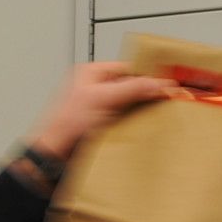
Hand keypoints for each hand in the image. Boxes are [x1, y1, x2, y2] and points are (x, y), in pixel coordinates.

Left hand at [28, 62, 176, 160]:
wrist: (56, 153)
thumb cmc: (66, 124)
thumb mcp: (102, 99)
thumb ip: (130, 88)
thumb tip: (156, 82)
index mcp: (92, 73)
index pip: (128, 68)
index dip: (147, 75)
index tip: (165, 83)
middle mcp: (97, 87)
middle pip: (131, 85)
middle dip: (147, 93)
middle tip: (166, 98)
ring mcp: (101, 106)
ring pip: (131, 103)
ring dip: (143, 109)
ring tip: (158, 112)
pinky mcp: (105, 123)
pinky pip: (127, 118)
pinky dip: (136, 122)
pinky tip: (145, 125)